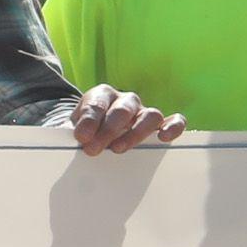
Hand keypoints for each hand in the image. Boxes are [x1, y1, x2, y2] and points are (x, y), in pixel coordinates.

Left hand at [69, 85, 185, 154]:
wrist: (96, 136)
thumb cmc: (85, 134)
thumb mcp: (73, 133)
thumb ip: (72, 136)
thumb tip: (73, 146)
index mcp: (101, 96)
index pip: (96, 104)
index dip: (89, 120)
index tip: (80, 137)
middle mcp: (125, 100)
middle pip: (122, 110)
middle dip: (107, 130)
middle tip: (93, 150)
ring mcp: (143, 111)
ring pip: (149, 115)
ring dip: (134, 133)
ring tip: (118, 149)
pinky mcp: (159, 125)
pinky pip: (175, 120)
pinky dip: (173, 127)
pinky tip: (164, 138)